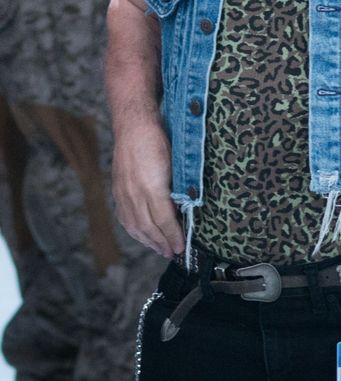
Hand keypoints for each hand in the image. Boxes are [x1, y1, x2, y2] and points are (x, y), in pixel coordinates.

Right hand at [112, 120, 184, 258]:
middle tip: (173, 253)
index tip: (181, 247)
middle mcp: (136, 193)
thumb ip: (176, 190)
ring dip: (149, 241)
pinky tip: (142, 235)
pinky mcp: (118, 192)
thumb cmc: (158, 143)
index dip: (173, 236)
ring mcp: (124, 194)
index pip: (164, 220)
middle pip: (149, 227)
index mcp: (153, 187)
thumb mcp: (175, 166)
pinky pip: (124, 218)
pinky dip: (134, 231)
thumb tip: (182, 211)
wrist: (134, 127)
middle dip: (162, 243)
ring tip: (160, 249)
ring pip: (136, 225)